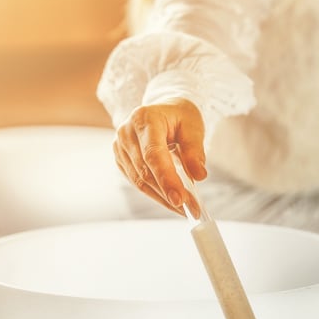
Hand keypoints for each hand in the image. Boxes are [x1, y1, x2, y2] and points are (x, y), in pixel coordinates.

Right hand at [113, 97, 206, 215]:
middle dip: (168, 192)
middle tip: (190, 208)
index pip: (153, 154)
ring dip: (162, 197)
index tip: (180, 199)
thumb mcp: (193, 127)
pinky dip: (155, 193)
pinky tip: (170, 200)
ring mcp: (120, 146)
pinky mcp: (121, 159)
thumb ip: (195, 150)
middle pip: (145, 170)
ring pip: (139, 181)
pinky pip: (136, 182)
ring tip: (184, 208)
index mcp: (144, 118)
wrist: (163, 110)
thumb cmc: (179, 116)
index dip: (166, 179)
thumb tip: (199, 175)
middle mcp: (126, 132)